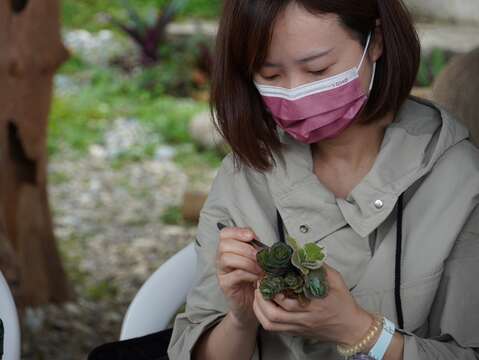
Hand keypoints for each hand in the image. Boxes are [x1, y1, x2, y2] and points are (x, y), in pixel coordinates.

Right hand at [216, 226, 263, 327]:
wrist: (253, 303)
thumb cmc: (256, 279)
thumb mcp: (258, 261)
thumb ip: (258, 250)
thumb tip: (266, 245)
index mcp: (229, 248)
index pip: (225, 233)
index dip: (238, 232)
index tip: (252, 236)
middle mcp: (221, 258)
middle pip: (225, 244)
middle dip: (245, 248)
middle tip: (260, 256)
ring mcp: (222, 272)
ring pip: (227, 258)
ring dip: (247, 261)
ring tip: (261, 268)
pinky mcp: (225, 285)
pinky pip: (235, 275)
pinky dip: (249, 274)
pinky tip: (258, 277)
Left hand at [252, 263, 373, 344]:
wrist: (351, 327)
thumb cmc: (343, 302)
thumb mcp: (334, 279)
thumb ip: (317, 266)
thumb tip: (301, 253)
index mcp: (315, 303)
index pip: (288, 298)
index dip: (274, 286)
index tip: (268, 274)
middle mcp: (304, 317)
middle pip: (274, 313)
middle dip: (261, 297)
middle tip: (259, 282)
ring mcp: (299, 326)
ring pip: (271, 322)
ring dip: (259, 307)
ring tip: (258, 293)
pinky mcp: (295, 332)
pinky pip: (274, 328)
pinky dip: (263, 316)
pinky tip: (262, 306)